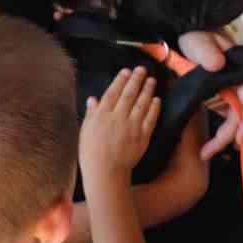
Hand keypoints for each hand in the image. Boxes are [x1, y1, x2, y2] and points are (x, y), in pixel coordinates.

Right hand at [78, 67, 159, 190]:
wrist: (106, 173)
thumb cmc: (91, 154)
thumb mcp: (85, 132)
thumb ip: (91, 114)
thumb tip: (93, 99)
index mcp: (102, 116)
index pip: (112, 93)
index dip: (120, 80)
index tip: (126, 71)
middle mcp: (118, 118)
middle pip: (129, 94)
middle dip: (136, 79)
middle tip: (142, 69)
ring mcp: (132, 127)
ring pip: (142, 104)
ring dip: (147, 90)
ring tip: (152, 80)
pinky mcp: (143, 136)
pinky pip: (150, 119)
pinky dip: (154, 108)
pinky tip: (157, 99)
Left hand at [177, 30, 242, 157]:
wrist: (193, 32)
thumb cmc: (199, 34)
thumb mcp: (200, 40)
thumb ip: (207, 51)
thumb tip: (216, 65)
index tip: (240, 138)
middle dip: (230, 135)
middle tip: (207, 152)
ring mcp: (237, 90)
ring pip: (238, 118)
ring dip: (225, 136)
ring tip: (204, 152)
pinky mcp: (227, 95)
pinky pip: (230, 116)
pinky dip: (222, 131)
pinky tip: (209, 144)